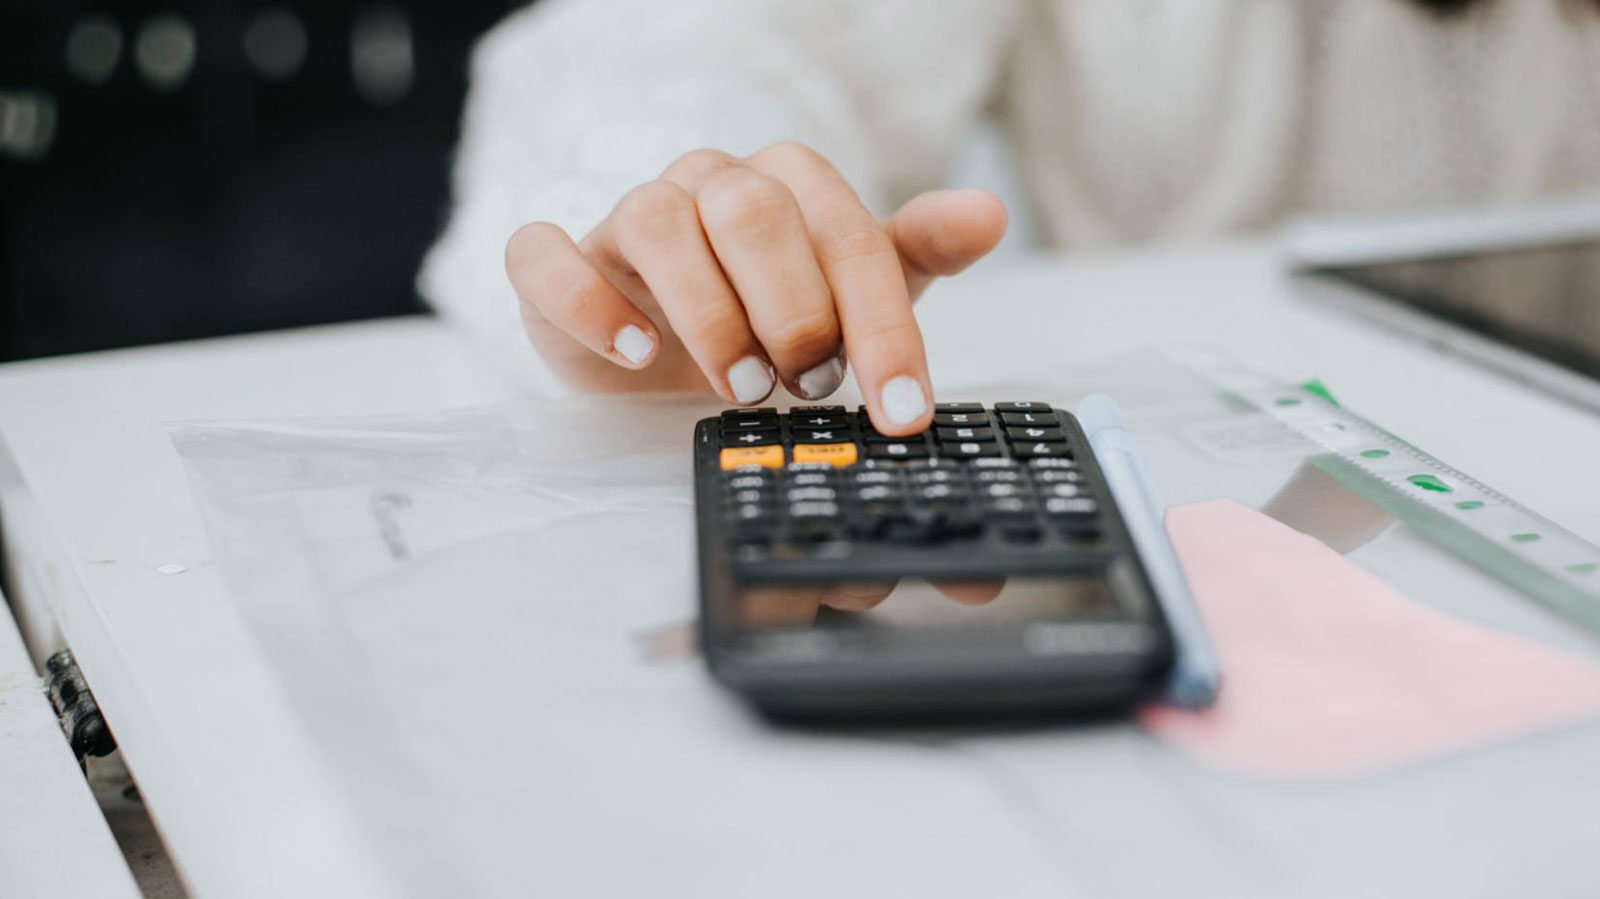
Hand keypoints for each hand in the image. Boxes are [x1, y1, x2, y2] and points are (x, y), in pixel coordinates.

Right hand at [504, 142, 1006, 434]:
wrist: (664, 347)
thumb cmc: (767, 314)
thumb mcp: (853, 292)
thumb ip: (915, 252)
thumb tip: (990, 214)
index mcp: (786, 186)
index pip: (847, 231)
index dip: (881, 323)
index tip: (902, 408)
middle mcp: (708, 184)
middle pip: (753, 210)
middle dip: (794, 308)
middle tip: (811, 385)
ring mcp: (629, 217)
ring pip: (658, 221)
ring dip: (709, 312)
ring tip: (742, 388)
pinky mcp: (563, 262)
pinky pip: (547, 256)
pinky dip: (588, 303)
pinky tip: (635, 355)